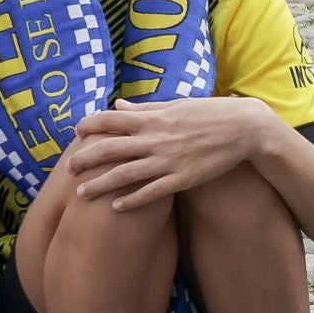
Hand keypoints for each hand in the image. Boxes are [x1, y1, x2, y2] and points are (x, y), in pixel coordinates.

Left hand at [65, 96, 273, 208]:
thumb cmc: (210, 113)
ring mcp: (167, 161)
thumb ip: (144, 108)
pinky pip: (150, 193)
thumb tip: (117, 105)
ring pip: (123, 175)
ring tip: (81, 194)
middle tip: (69, 169)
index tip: (77, 133)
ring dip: (99, 185)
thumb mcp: (176, 105)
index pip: (111, 119)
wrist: (244, 129)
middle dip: (85, 159)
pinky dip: (130, 200)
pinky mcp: (181, 179)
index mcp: (154, 117)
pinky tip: (115, 206)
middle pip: (109, 149)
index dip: (90, 125)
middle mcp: (155, 139)